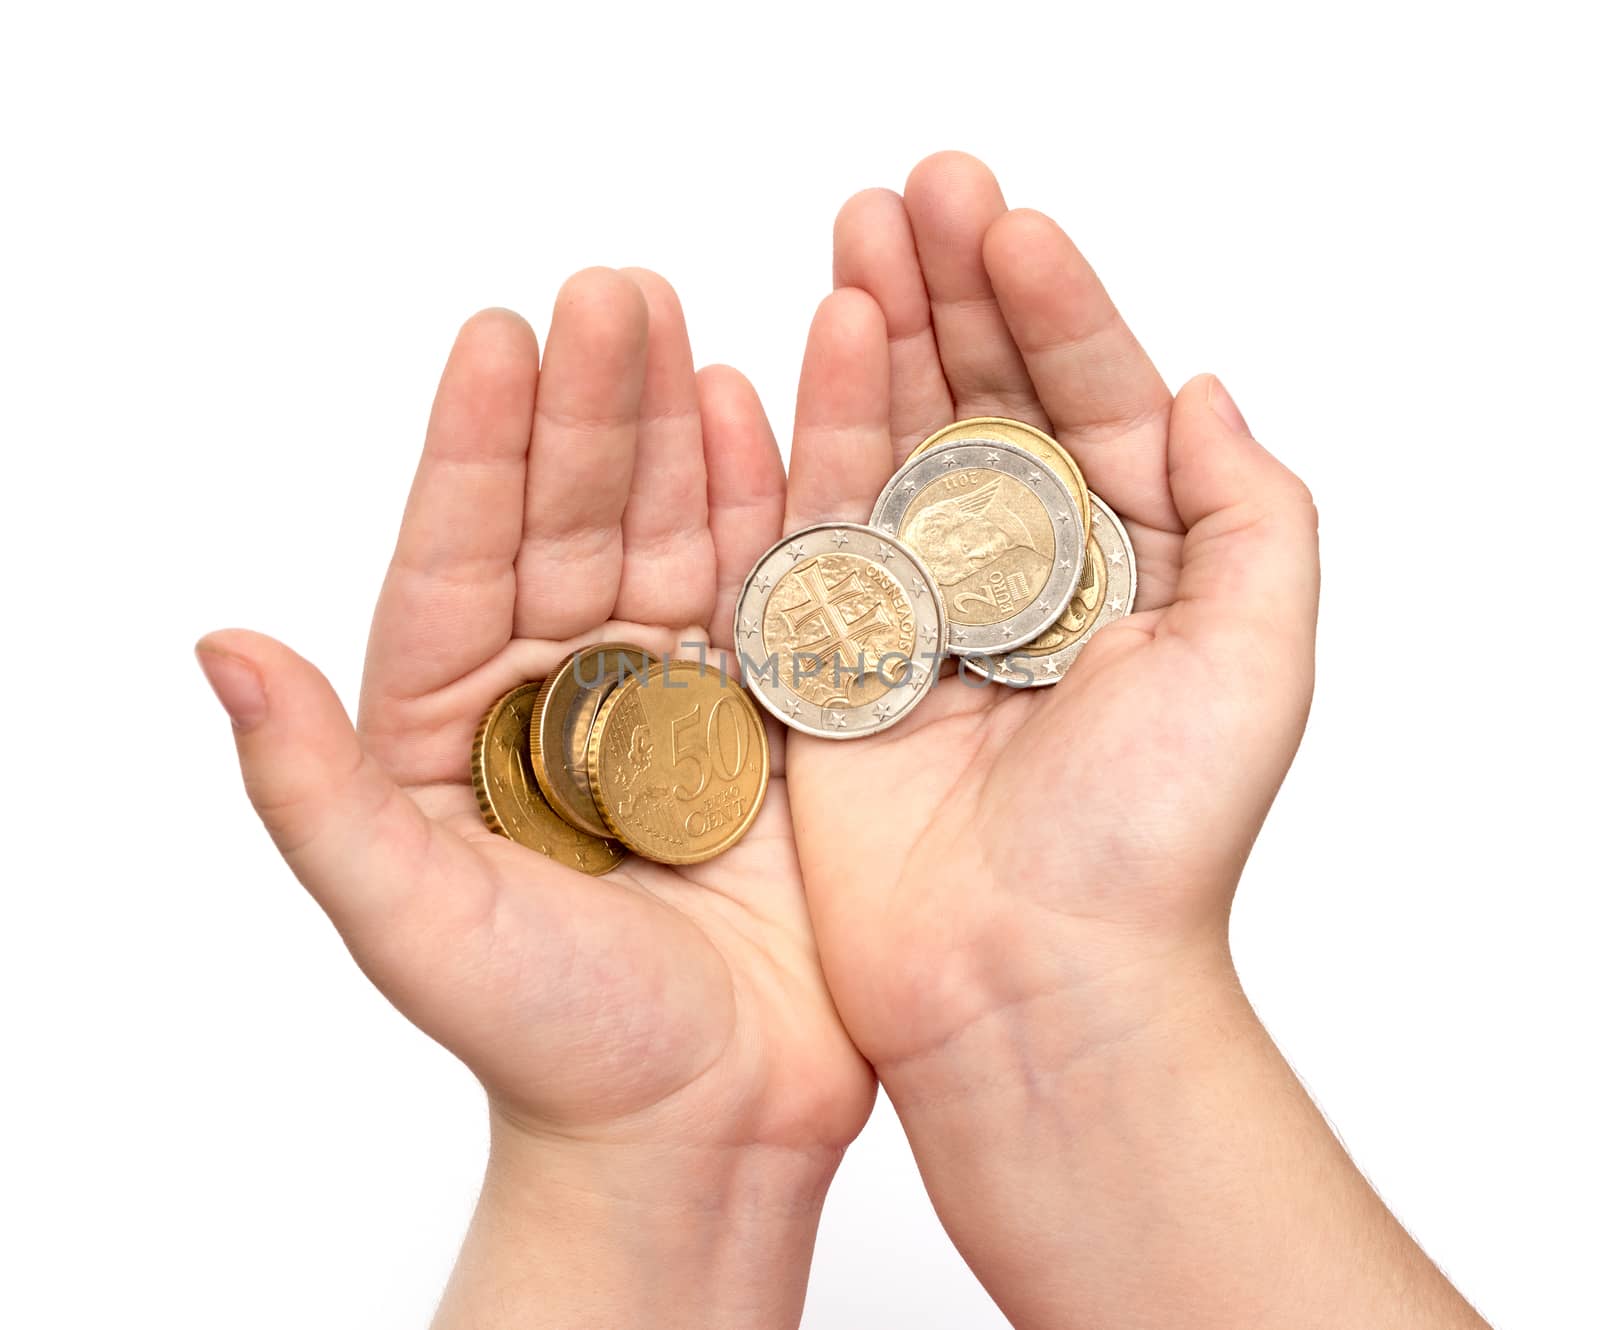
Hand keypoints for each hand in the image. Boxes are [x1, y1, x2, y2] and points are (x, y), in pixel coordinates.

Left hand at [197, 270, 872, 1327]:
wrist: (700, 1123)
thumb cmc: (548, 1042)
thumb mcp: (404, 915)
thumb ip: (311, 784)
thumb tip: (216, 650)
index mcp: (457, 726)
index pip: (458, 560)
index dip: (477, 449)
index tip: (497, 336)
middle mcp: (566, 696)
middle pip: (573, 526)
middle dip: (592, 409)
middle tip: (612, 289)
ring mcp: (677, 699)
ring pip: (671, 538)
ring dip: (680, 432)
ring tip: (684, 320)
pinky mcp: (776, 721)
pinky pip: (768, 596)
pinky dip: (770, 508)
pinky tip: (763, 414)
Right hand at [786, 153, 1314, 1081]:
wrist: (1025, 980)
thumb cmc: (1152, 840)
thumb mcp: (1258, 659)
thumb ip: (1255, 512)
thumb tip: (1206, 386)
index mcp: (1128, 568)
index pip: (1094, 403)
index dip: (1057, 309)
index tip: (1010, 225)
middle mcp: (1021, 580)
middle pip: (984, 402)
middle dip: (954, 290)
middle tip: (917, 189)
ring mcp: (922, 613)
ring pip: (895, 442)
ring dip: (877, 332)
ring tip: (857, 230)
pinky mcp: (834, 656)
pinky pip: (813, 524)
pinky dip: (804, 434)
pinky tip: (799, 343)